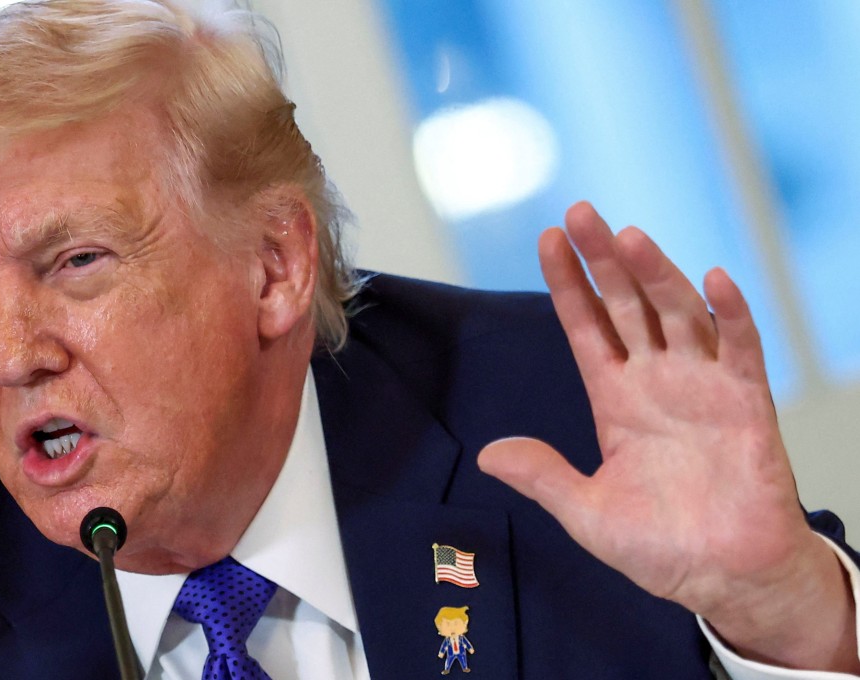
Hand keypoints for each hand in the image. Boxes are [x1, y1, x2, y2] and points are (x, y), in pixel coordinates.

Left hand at [478, 201, 857, 670]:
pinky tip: (714, 280)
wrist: (725, 580)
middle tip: (580, 213)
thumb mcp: (587, 513)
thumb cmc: (662, 548)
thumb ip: (543, 477)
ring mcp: (702, 387)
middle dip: (603, 260)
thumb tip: (488, 454)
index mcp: (616, 399)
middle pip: (627, 305)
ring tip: (627, 236)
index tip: (549, 240)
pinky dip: (731, 315)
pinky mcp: (748, 404)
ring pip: (677, 313)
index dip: (568, 285)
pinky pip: (741, 350)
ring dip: (655, 273)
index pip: (588, 327)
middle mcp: (657, 381)